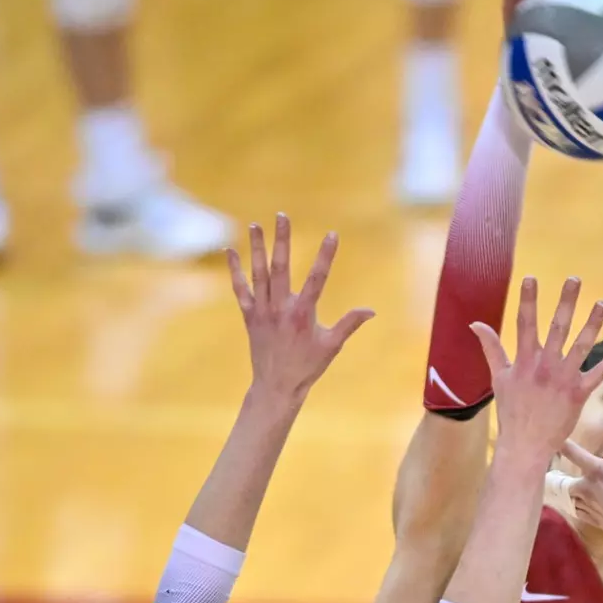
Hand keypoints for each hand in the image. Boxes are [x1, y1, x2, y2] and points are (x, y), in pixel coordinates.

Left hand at [225, 214, 373, 403]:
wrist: (277, 386)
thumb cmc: (308, 366)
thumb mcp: (333, 346)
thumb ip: (350, 324)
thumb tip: (372, 310)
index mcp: (303, 313)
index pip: (317, 278)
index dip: (326, 255)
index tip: (332, 234)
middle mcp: (280, 308)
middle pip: (280, 267)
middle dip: (282, 240)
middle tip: (282, 216)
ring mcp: (262, 311)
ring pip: (258, 273)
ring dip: (257, 248)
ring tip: (255, 224)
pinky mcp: (249, 316)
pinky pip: (240, 289)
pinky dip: (235, 270)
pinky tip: (231, 250)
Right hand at [471, 276, 602, 459]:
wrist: (525, 444)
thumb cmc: (511, 411)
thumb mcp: (499, 378)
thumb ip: (491, 348)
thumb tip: (475, 324)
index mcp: (525, 361)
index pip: (525, 323)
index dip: (528, 300)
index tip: (531, 278)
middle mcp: (546, 366)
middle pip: (557, 327)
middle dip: (566, 302)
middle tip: (574, 279)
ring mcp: (564, 379)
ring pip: (582, 345)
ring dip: (593, 323)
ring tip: (602, 303)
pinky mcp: (580, 394)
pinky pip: (600, 373)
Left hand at [554, 410, 602, 557]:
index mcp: (599, 471)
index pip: (572, 452)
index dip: (560, 442)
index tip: (548, 433)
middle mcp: (587, 488)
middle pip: (561, 477)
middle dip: (555, 471)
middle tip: (546, 465)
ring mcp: (587, 505)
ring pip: (566, 493)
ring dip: (562, 487)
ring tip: (553, 480)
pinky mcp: (591, 519)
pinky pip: (574, 508)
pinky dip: (571, 502)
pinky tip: (573, 499)